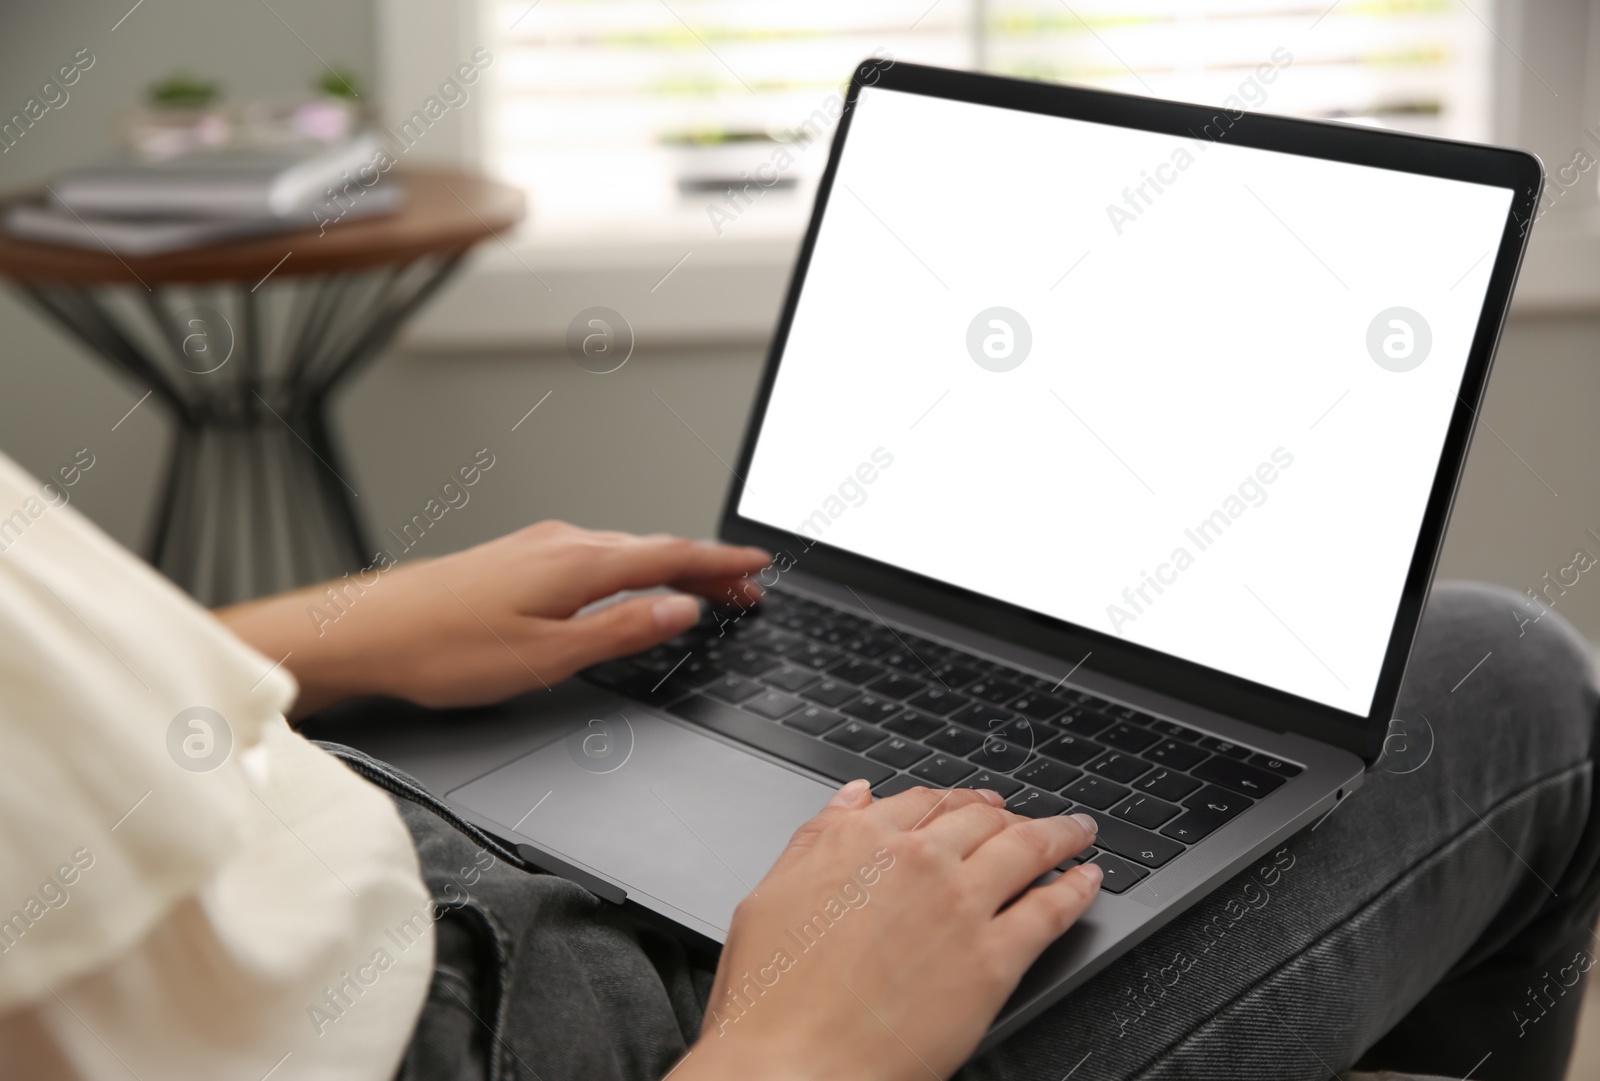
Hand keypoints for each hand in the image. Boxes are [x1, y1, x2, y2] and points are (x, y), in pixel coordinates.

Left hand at [217, 521, 770, 717]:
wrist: (363, 632)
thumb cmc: (442, 649)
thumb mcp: (547, 656)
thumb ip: (620, 630)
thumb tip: (681, 609)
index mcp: (579, 563)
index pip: (672, 555)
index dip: (722, 563)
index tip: (759, 567)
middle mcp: (562, 542)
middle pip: (654, 548)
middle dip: (706, 567)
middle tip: (746, 589)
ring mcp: (536, 546)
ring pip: (623, 550)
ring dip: (669, 567)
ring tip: (700, 588)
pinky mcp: (515, 557)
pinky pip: (594, 555)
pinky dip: (630, 567)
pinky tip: (626, 584)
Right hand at [676, 782, 1102, 1080]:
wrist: (794, 1067)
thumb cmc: (770, 998)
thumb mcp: (771, 894)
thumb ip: (818, 838)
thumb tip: (852, 799)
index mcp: (859, 841)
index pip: (923, 802)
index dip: (954, 801)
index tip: (969, 805)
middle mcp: (916, 860)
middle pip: (980, 819)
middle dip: (1007, 814)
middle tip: (1025, 818)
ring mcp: (960, 904)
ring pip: (1026, 848)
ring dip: (1059, 834)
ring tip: (1077, 833)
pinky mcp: (994, 958)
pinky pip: (1050, 909)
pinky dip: (1076, 888)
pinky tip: (1088, 880)